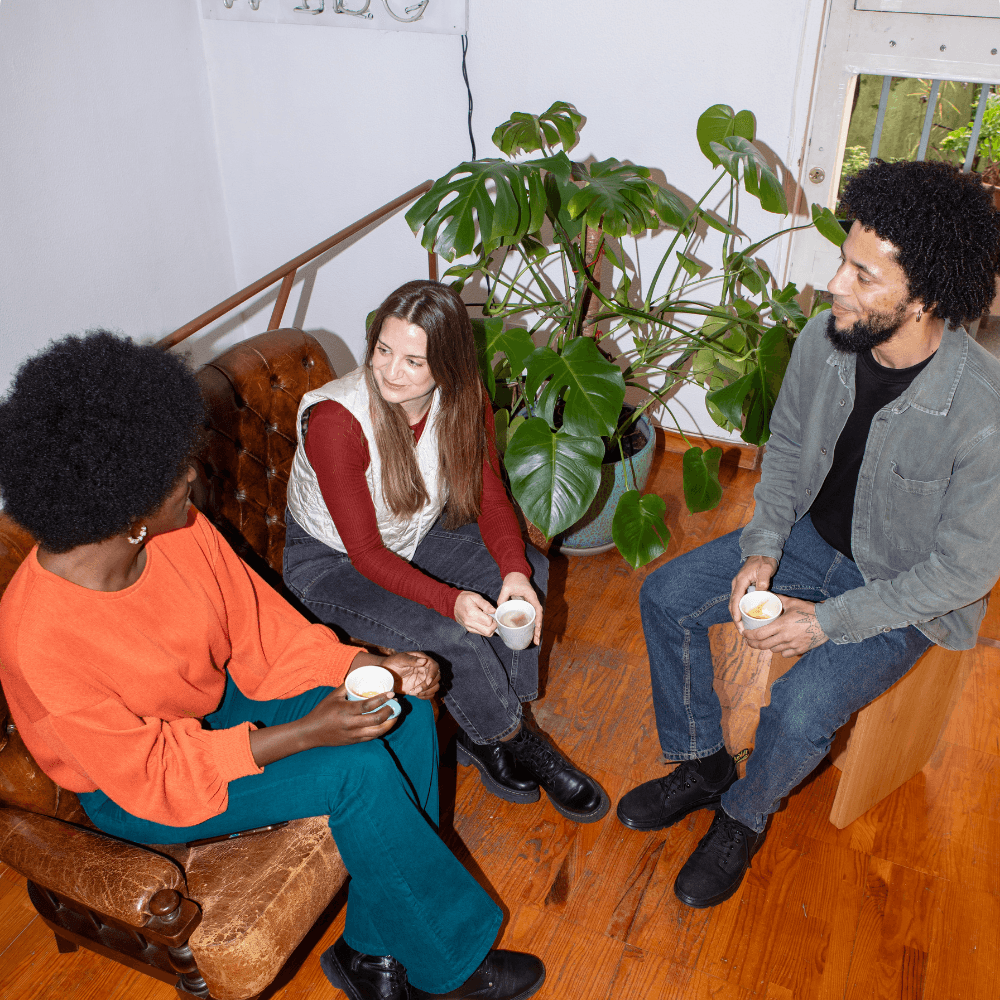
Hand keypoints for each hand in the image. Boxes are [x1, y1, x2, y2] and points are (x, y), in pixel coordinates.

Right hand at [248, 684, 395, 765]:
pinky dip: (381, 730)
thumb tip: (360, 674)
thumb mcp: (333, 696)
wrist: (311, 733)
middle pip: (376, 719)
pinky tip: (386, 723)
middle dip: (390, 711)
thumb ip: (347, 686)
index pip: (368, 705)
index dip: (382, 699)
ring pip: (377, 731)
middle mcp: (351, 724)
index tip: (392, 694)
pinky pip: (372, 737)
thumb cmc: (322, 711)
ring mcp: (353, 735)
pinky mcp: (354, 741)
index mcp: (346, 710)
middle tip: (396, 704)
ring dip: (389, 723)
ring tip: (395, 714)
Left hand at [381, 651, 439, 699]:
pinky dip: (425, 696)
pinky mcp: (420, 687)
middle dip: (428, 686)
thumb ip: (411, 660)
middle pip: (437, 678)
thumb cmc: (391, 663)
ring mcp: (423, 679)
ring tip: (413, 692)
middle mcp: (425, 669)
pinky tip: (415, 695)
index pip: (434, 666)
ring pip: (435, 687)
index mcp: (422, 659)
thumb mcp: (399, 659)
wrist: (385, 674)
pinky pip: (430, 694)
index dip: (433, 674)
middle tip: (415, 690)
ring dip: (426, 692)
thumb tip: (424, 661)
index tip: (427, 682)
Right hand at [454, 591, 498, 635]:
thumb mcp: (475, 597)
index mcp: (472, 613)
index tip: (492, 613)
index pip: (489, 622)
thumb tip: (494, 611)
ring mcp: (469, 627)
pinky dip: (485, 629)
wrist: (452, 603)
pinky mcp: (469, 629)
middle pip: (488, 631)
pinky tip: (484, 622)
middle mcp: (470, 622)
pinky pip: (481, 633)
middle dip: (494, 625)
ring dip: (490, 628)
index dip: (494, 617)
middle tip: (493, 617)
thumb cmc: (465, 598)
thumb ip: (486, 604)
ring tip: (488, 619)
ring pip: (486, 634)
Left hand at [496, 571, 543, 645]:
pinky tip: (528, 633)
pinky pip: (529, 617)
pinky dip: (530, 626)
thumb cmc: (513, 579)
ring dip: (535, 630)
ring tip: (534, 641)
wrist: (516, 572)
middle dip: (538, 630)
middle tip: (535, 641)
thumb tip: (497, 610)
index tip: (537, 628)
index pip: (538, 610)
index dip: (538, 621)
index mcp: (532, 597)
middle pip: (538, 618)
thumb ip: (502, 598)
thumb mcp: (507, 587)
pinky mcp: (527, 606)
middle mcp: (533, 602)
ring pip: (535, 619)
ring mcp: (531, 605)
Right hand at [730, 555, 778, 631]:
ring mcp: (738, 587)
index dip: (736, 611)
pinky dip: (740, 612)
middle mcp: (737, 585)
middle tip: (742, 631)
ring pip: (734, 604)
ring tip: (743, 629)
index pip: (736, 598)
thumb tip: (761, 593)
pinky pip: (739, 602)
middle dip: (735, 618)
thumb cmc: (764, 560)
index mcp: (740, 581)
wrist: (761, 552)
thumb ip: (763, 580)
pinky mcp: (742, 588)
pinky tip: (746, 619)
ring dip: (737, 617)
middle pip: (732, 604)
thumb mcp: (766, 569)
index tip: (738, 621)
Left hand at [740, 596, 828, 656]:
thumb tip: (766, 593)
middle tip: (749, 641)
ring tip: (764, 641)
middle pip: (763, 645)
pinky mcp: (800, 649)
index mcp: (781, 625)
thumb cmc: (810, 610)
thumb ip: (778, 599)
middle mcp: (785, 637)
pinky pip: (785, 654)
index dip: (749, 636)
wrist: (829, 621)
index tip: (744, 634)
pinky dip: (780, 651)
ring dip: (767, 646)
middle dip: (753, 644)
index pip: (759, 635)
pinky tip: (780, 645)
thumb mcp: (792, 602)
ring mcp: (793, 645)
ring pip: (773, 650)